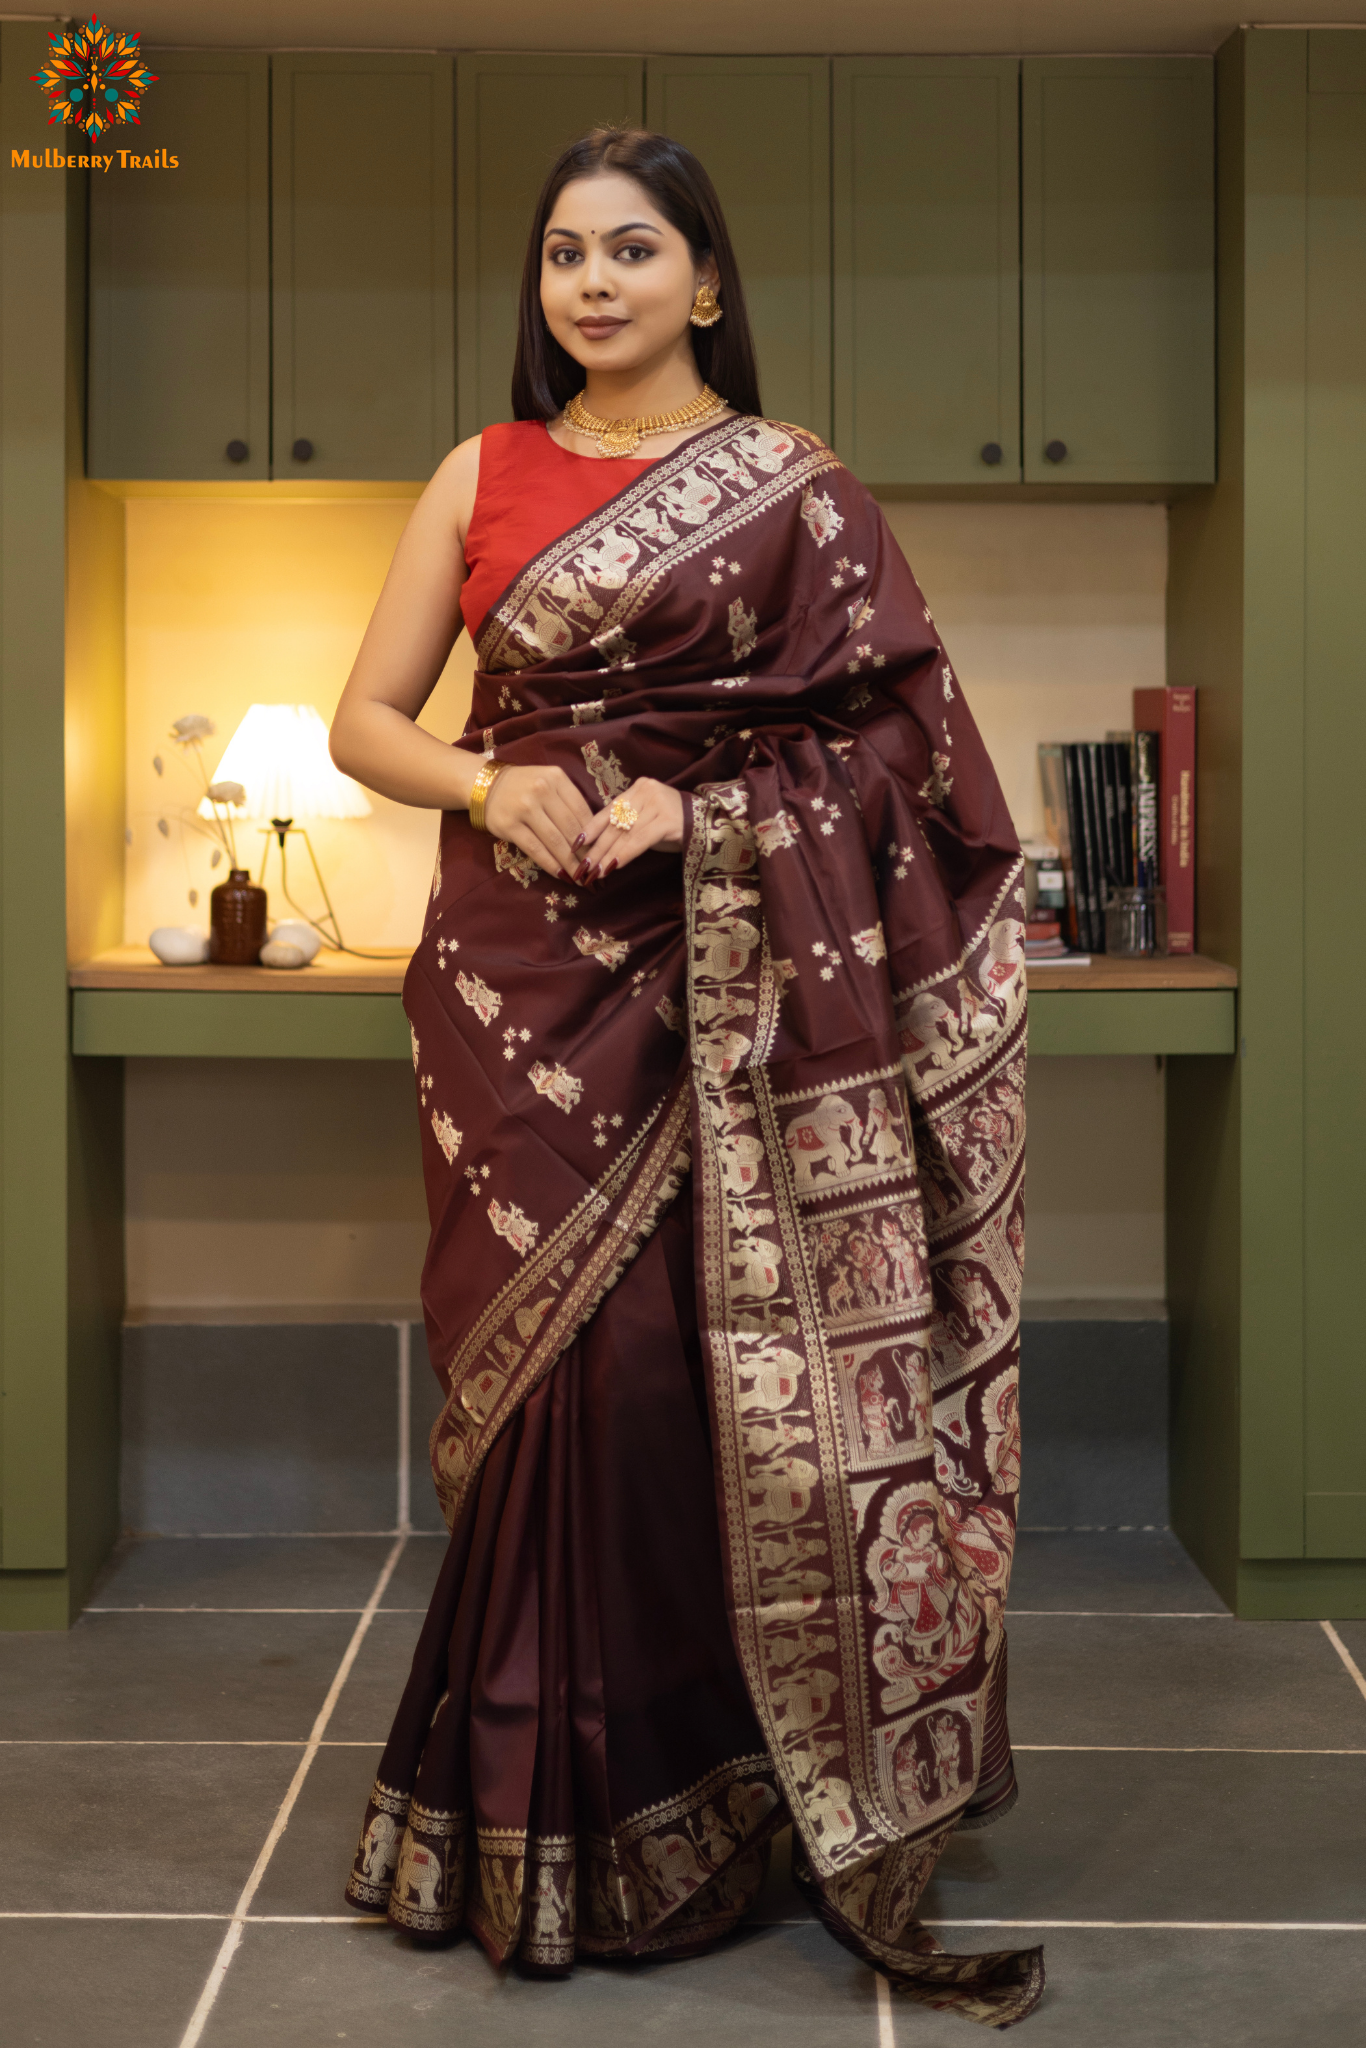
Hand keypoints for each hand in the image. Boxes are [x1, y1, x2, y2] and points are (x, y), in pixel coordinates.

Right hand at [481, 763, 595, 877]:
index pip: (582, 810)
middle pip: (571, 828)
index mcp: (556, 778)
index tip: (601, 851)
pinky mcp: (510, 826)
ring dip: (570, 863)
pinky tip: (561, 874)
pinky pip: (536, 849)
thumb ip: (568, 801)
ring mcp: (525, 808)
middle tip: (594, 868)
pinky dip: (551, 864)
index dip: (594, 835)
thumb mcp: (549, 783)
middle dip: (585, 852)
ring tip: (581, 877)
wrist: (484, 785)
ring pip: (555, 841)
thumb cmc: (524, 786)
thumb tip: (592, 835)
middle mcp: (542, 790)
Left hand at [574, 778, 685, 880]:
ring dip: (608, 855)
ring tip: (595, 872)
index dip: (590, 829)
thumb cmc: (673, 824)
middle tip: (582, 868)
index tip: (575, 846)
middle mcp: (646, 791)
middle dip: (596, 848)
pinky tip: (614, 866)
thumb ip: (626, 824)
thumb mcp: (646, 819)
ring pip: (625, 833)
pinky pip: (640, 839)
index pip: (607, 810)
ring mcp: (658, 803)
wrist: (710, 823)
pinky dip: (625, 854)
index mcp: (637, 788)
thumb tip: (596, 846)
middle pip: (614, 824)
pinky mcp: (669, 820)